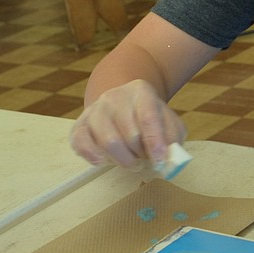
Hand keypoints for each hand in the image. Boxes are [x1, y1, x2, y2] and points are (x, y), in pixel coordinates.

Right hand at [69, 79, 185, 167]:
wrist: (122, 104)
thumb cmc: (148, 117)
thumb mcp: (168, 122)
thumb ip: (173, 138)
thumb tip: (168, 158)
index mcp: (141, 91)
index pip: (148, 117)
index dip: (155, 141)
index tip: (160, 161)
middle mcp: (115, 96)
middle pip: (130, 133)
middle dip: (141, 154)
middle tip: (146, 159)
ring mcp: (95, 110)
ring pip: (108, 142)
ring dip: (123, 160)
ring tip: (132, 161)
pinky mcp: (80, 125)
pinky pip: (82, 144)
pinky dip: (94, 157)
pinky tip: (105, 161)